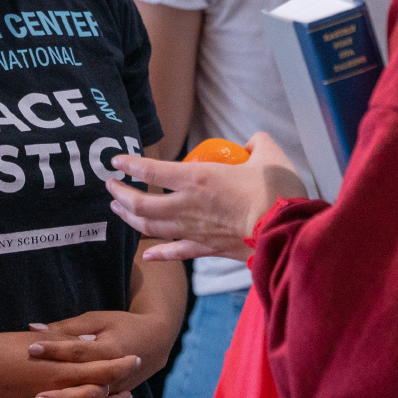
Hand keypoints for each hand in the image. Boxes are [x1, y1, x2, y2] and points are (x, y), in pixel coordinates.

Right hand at [0, 330, 139, 397]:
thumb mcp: (35, 340)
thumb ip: (64, 342)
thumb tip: (88, 341)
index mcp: (59, 369)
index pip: (100, 370)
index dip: (119, 365)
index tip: (134, 358)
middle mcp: (56, 392)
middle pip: (98, 395)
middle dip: (117, 389)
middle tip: (132, 385)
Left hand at [25, 309, 176, 394]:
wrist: (154, 341)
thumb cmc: (121, 325)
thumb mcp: (97, 319)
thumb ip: (66, 326)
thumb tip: (32, 328)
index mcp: (111, 349)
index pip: (80, 351)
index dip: (55, 349)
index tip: (30, 348)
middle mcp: (114, 376)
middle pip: (86, 390)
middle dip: (60, 396)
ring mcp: (114, 392)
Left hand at [106, 132, 306, 260]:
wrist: (287, 232)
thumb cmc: (278, 192)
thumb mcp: (271, 155)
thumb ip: (258, 143)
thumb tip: (251, 143)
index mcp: (199, 178)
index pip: (152, 171)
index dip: (130, 164)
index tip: (116, 160)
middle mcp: (189, 205)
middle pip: (142, 204)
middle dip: (121, 195)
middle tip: (110, 186)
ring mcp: (196, 230)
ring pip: (153, 228)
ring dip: (131, 219)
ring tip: (119, 210)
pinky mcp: (209, 249)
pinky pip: (178, 252)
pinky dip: (159, 254)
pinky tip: (146, 255)